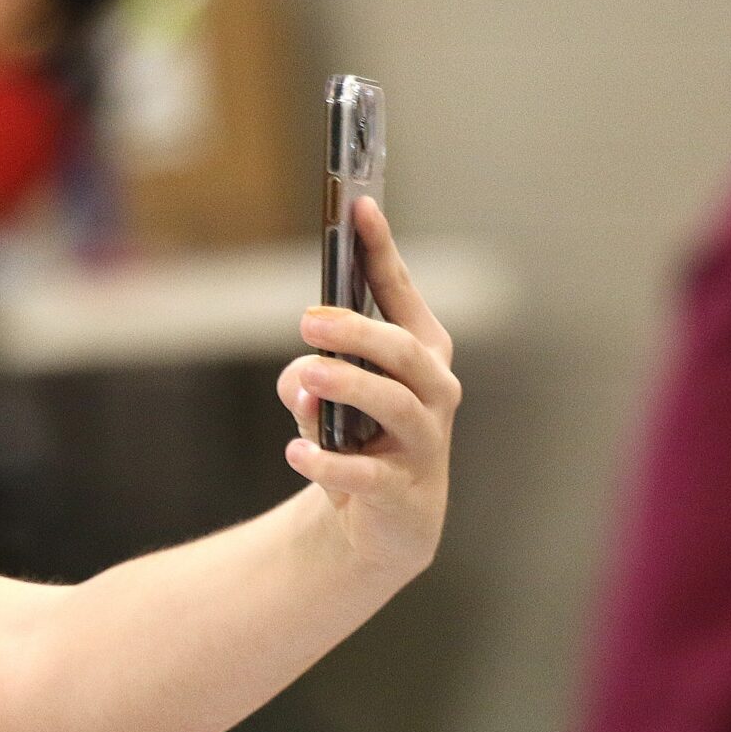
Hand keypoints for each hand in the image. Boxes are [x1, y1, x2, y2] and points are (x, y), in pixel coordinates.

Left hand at [276, 197, 459, 576]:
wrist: (383, 523)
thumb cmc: (358, 439)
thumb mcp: (325, 399)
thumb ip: (309, 379)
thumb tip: (305, 382)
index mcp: (420, 354)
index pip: (401, 293)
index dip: (381, 250)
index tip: (359, 208)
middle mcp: (433, 392)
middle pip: (404, 348)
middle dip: (359, 329)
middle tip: (309, 322)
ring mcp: (424, 443)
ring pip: (395, 403)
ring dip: (348, 386)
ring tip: (308, 375)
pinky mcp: (403, 492)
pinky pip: (367, 474)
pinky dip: (329, 462)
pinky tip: (297, 451)